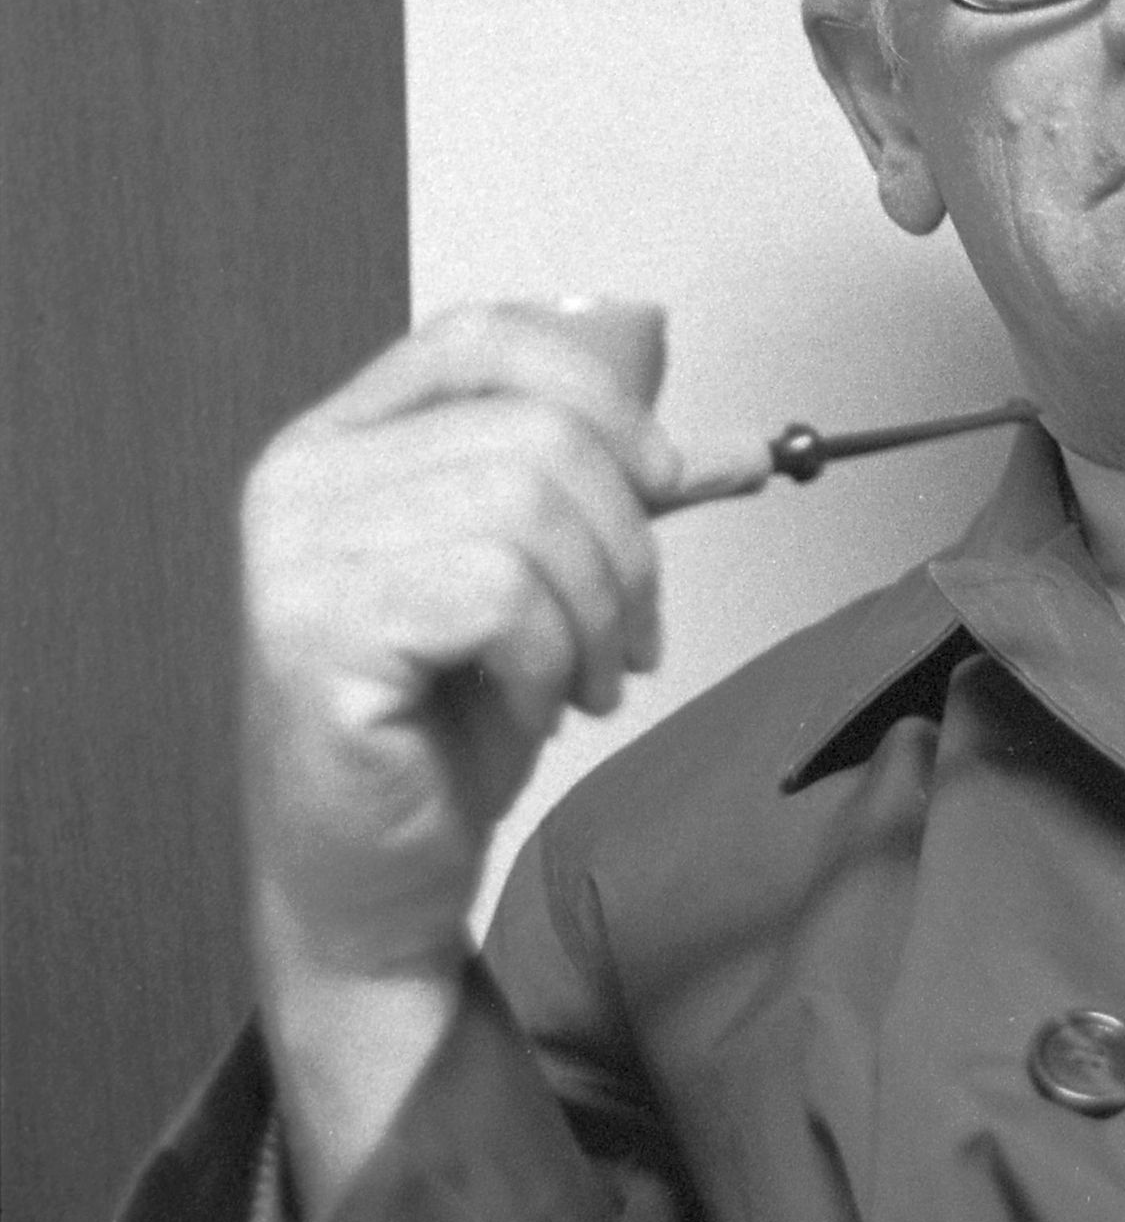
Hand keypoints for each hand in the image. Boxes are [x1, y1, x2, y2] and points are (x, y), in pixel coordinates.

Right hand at [239, 303, 682, 1204]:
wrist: (373, 882)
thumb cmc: (442, 734)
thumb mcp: (542, 587)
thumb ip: (610, 503)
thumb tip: (732, 451)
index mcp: (343, 438)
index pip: (483, 339)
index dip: (600, 397)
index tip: (669, 478)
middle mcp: (300, 476)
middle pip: (533, 433)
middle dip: (626, 543)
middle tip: (635, 639)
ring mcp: (294, 552)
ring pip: (525, 510)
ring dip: (597, 612)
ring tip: (590, 681)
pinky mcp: (314, 633)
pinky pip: (496, 593)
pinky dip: (550, 657)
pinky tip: (535, 708)